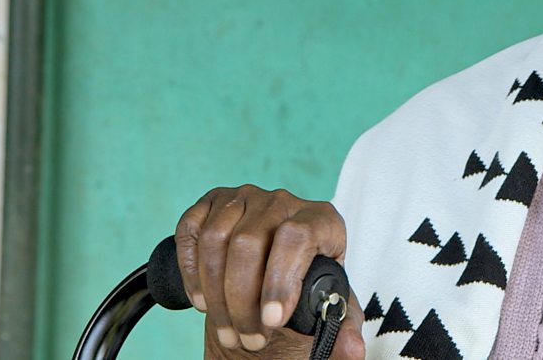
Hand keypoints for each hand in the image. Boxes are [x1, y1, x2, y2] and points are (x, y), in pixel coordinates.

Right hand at [174, 184, 365, 357]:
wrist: (278, 280)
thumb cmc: (308, 290)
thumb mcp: (330, 308)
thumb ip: (343, 328)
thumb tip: (353, 350)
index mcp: (321, 219)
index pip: (296, 237)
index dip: (280, 281)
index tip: (272, 320)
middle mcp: (283, 201)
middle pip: (249, 242)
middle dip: (243, 302)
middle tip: (250, 338)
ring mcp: (245, 197)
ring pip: (216, 239)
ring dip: (216, 295)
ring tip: (228, 329)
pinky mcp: (212, 202)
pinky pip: (190, 231)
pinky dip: (191, 271)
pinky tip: (202, 302)